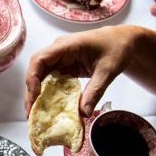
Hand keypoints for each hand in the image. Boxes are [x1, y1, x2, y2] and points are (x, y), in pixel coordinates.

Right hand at [25, 26, 140, 116]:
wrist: (124, 41)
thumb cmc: (117, 48)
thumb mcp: (108, 71)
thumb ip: (95, 91)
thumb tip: (84, 114)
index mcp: (66, 46)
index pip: (40, 59)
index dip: (33, 78)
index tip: (35, 98)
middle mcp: (58, 51)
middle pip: (35, 70)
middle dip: (31, 91)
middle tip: (31, 113)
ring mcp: (60, 59)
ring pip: (40, 76)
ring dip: (37, 94)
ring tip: (35, 113)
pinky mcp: (64, 67)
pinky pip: (50, 80)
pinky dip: (47, 94)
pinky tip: (47, 107)